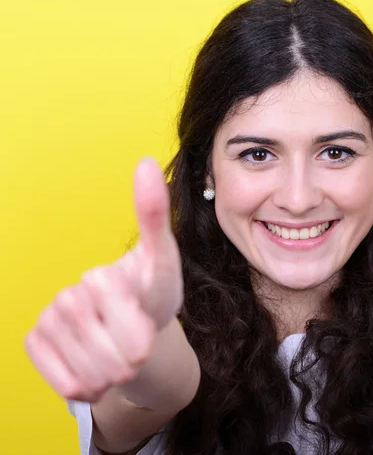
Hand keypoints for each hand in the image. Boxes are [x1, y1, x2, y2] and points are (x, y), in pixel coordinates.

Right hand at [24, 157, 182, 402]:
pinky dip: (89, 385)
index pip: (124, 323)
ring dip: (114, 375)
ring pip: (89, 376)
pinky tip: (97, 367)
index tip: (147, 325)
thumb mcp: (164, 261)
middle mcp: (69, 294)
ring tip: (120, 355)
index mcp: (101, 276)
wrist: (136, 326)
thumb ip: (154, 216)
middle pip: (108, 356)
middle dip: (131, 359)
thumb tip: (146, 161)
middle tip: (136, 343)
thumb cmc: (153, 292)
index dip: (140, 333)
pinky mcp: (35, 342)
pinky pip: (66, 384)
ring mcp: (48, 318)